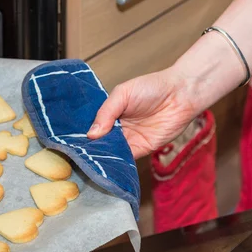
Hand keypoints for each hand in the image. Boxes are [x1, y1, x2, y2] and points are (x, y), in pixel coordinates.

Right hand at [87, 67, 202, 158]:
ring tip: (89, 161)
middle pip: (99, 142)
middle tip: (76, 155)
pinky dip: (117, 163)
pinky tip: (107, 165)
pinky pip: (126, 160)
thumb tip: (91, 134)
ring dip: (102, 157)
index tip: (70, 141)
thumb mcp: (122, 93)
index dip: (82, 134)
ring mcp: (128, 140)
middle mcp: (116, 128)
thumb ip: (106, 112)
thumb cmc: (152, 87)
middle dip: (89, 148)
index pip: (91, 127)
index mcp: (109, 114)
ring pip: (110, 152)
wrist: (181, 94)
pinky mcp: (141, 150)